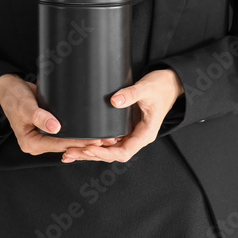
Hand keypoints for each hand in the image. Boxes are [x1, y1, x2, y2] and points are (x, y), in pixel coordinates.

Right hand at [0, 74, 108, 155]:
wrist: (8, 87)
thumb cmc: (13, 96)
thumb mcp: (24, 105)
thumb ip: (39, 116)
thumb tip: (55, 127)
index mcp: (30, 143)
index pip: (59, 145)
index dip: (79, 142)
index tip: (96, 140)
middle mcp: (37, 144)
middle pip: (66, 145)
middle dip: (86, 144)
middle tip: (108, 141)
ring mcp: (43, 138)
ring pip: (68, 141)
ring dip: (85, 140)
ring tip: (106, 138)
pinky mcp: (48, 130)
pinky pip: (65, 134)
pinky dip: (78, 133)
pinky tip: (92, 131)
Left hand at [60, 69, 183, 163]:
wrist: (169, 83)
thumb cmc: (160, 87)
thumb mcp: (146, 89)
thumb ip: (131, 94)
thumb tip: (115, 101)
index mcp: (145, 134)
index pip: (123, 152)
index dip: (105, 153)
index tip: (89, 148)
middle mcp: (137, 137)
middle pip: (112, 154)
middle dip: (91, 155)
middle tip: (70, 153)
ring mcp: (130, 133)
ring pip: (108, 149)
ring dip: (89, 152)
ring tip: (68, 153)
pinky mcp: (124, 127)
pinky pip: (108, 140)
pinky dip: (94, 143)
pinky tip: (79, 144)